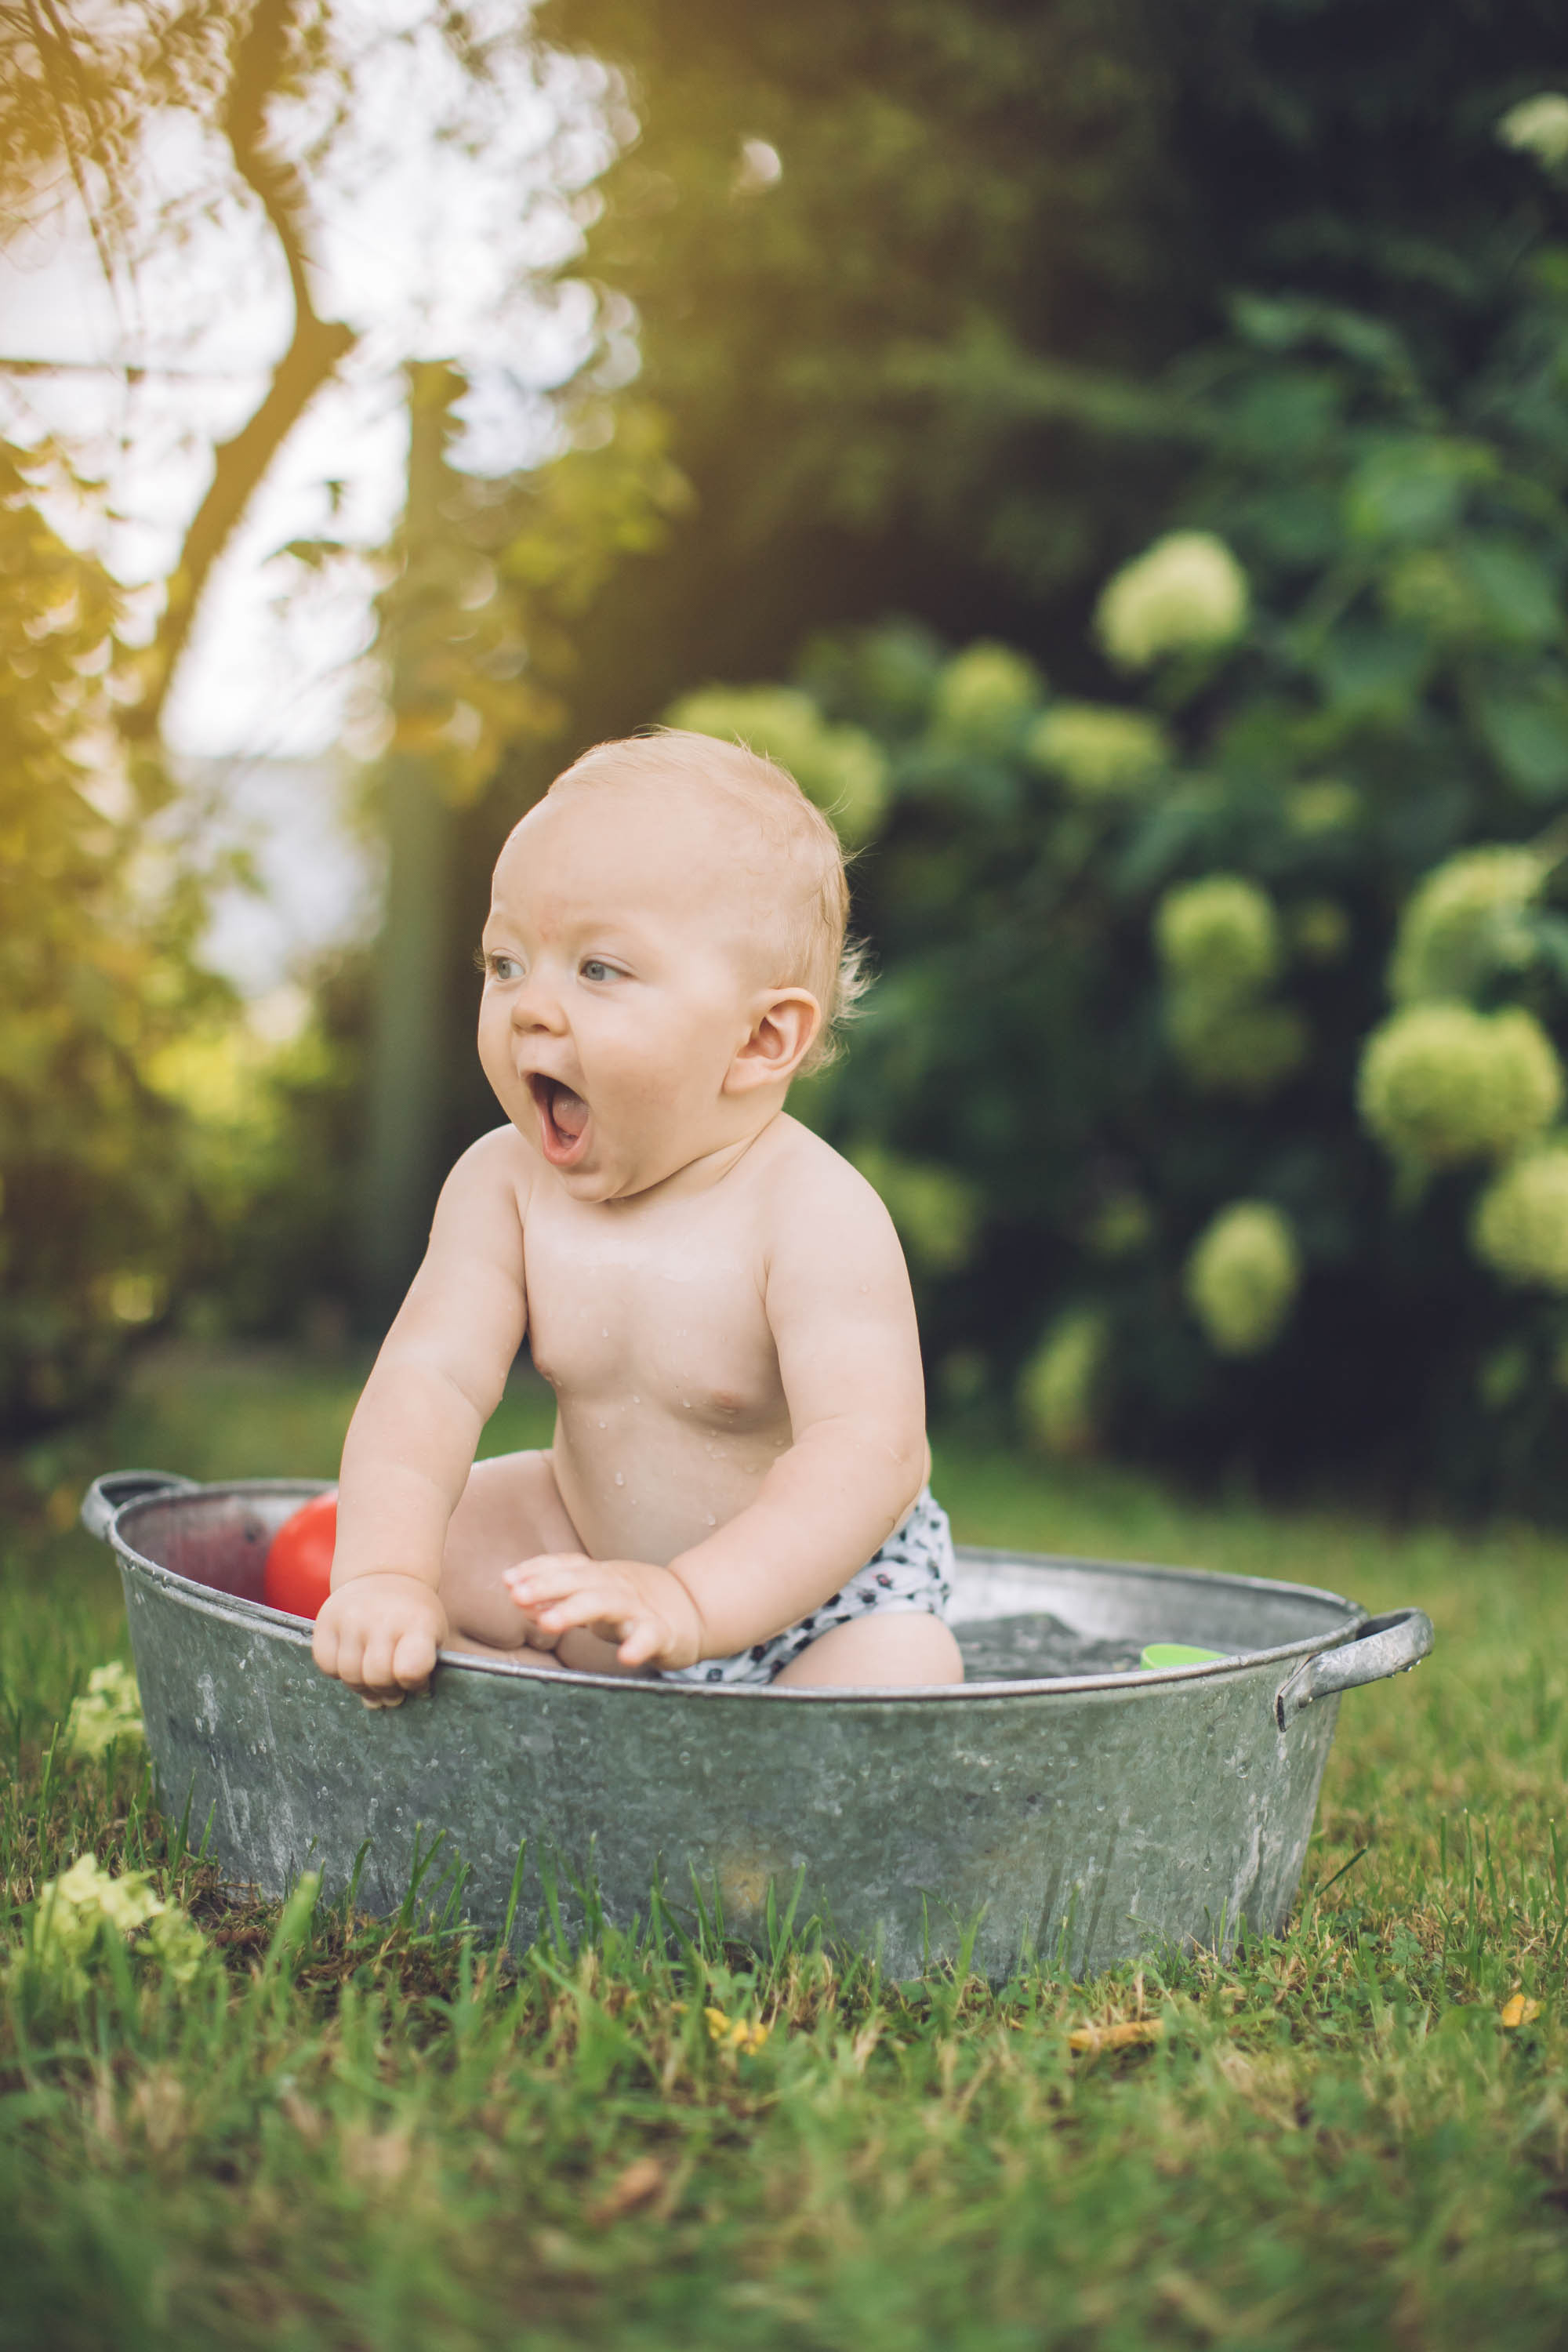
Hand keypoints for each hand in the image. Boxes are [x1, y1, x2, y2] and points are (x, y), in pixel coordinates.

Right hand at [312, 1572, 448, 1707]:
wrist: (384, 1573)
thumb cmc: (412, 1615)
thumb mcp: (430, 1636)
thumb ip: (414, 1672)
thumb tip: (377, 1704)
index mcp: (417, 1622)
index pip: (410, 1669)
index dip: (414, 1684)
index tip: (418, 1680)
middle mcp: (381, 1617)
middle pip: (377, 1677)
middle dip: (388, 1691)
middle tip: (394, 1687)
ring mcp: (350, 1617)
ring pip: (350, 1676)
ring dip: (363, 1686)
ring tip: (375, 1677)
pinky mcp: (325, 1620)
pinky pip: (326, 1665)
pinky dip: (338, 1672)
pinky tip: (354, 1661)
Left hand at [503, 1553, 703, 1671]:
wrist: (692, 1610)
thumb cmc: (632, 1603)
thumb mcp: (593, 1595)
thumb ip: (557, 1596)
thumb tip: (515, 1594)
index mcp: (600, 1576)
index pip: (566, 1565)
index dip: (537, 1570)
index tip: (507, 1580)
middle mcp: (617, 1586)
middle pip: (580, 1580)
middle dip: (547, 1586)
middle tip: (517, 1596)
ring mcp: (639, 1608)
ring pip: (607, 1603)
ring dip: (575, 1610)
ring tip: (547, 1623)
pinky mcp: (662, 1632)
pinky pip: (650, 1636)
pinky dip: (638, 1645)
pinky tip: (626, 1656)